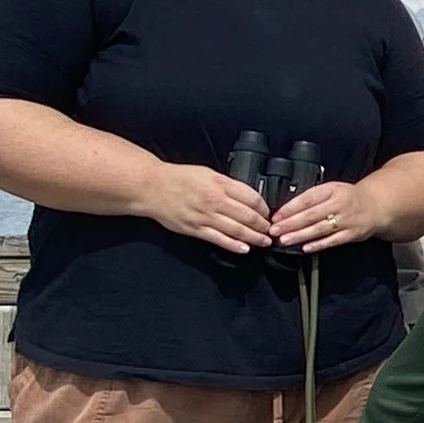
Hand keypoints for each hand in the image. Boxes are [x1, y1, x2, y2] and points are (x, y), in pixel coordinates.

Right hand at [139, 163, 270, 252]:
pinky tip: (245, 248)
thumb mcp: (208, 173)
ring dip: (254, 238)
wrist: (152, 187)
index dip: (265, 208)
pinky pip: (219, 239)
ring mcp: (204, 216)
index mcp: (220, 184)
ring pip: (236, 230)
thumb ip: (228, 185)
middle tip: (272, 231)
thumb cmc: (178, 178)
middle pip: (248, 216)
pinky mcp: (195, 229)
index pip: (252, 197)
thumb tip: (248, 197)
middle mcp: (214, 200)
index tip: (269, 214)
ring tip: (264, 241)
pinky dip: (234, 245)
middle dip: (264, 226)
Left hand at [270, 178, 379, 252]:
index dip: (289, 208)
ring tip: (285, 240)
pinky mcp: (351, 234)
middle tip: (275, 230)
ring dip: (300, 235)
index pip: (307, 198)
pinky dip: (318, 244)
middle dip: (290, 224)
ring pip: (319, 229)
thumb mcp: (331, 189)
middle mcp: (339, 204)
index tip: (276, 216)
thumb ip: (312, 198)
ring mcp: (346, 220)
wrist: (375, 206)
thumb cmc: (349, 198)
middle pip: (311, 215)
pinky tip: (305, 247)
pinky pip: (332, 240)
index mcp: (331, 190)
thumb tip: (286, 210)